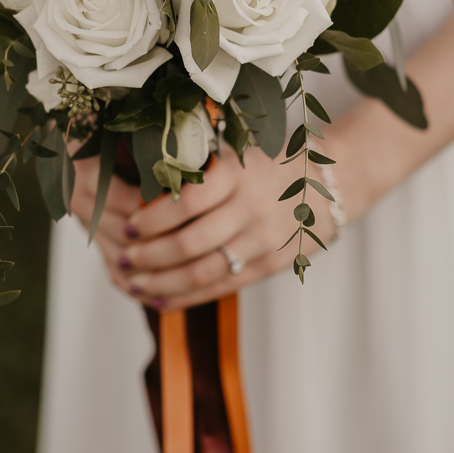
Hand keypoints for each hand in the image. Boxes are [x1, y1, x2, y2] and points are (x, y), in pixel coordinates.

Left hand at [78, 147, 338, 311]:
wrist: (330, 184)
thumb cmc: (268, 164)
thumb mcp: (236, 152)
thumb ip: (198, 167)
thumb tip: (141, 185)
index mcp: (237, 173)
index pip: (186, 200)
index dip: (153, 217)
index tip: (130, 223)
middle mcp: (250, 208)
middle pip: (190, 241)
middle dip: (149, 255)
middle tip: (123, 257)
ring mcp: (262, 240)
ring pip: (203, 271)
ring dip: (162, 282)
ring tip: (133, 283)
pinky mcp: (270, 265)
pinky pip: (221, 287)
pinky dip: (187, 297)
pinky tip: (160, 299)